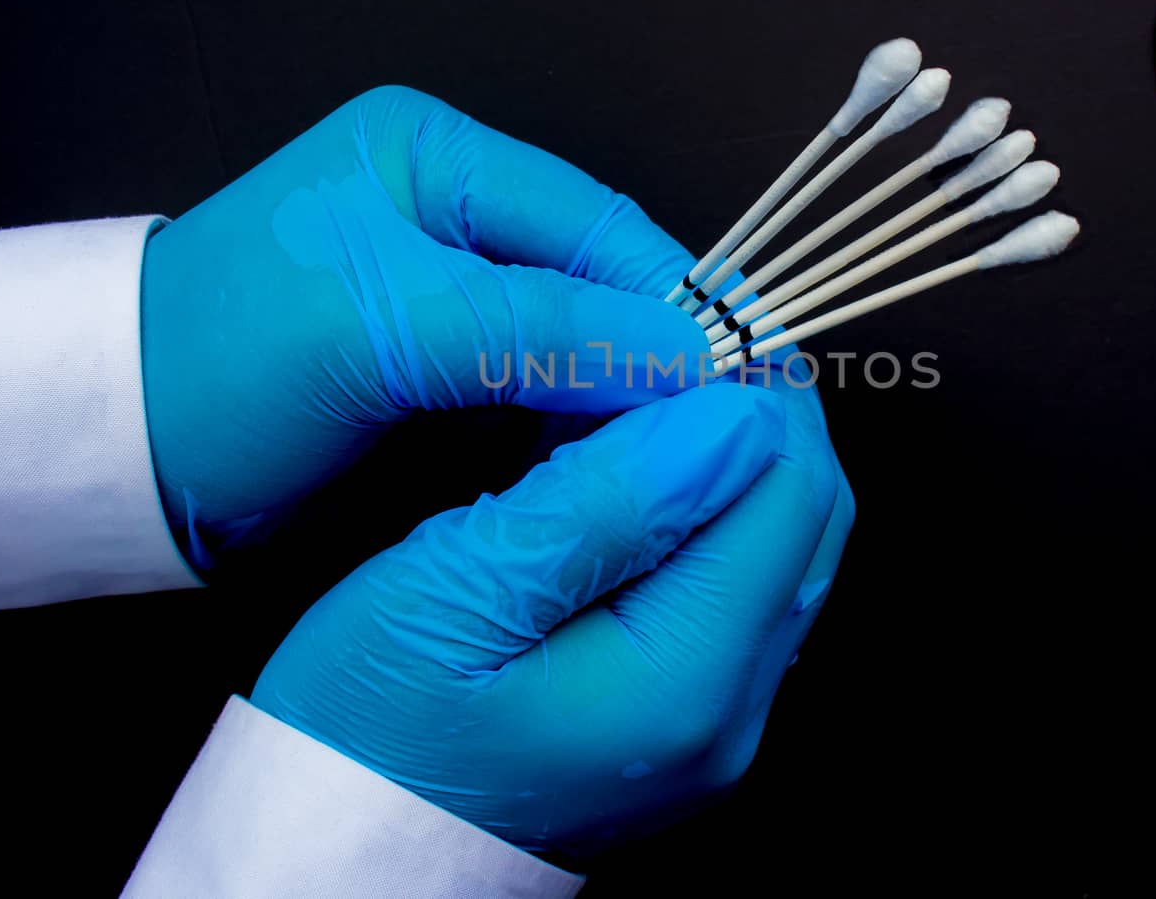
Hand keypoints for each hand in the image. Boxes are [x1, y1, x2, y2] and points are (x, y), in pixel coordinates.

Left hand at [140, 86, 709, 562]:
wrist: (120, 448)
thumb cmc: (222, 363)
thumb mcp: (384, 327)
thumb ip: (538, 329)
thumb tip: (685, 357)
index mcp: (434, 152)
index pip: (594, 220)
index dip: (671, 297)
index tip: (735, 377)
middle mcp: (449, 203)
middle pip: (596, 271)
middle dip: (655, 344)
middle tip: (721, 424)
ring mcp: (444, 280)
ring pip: (577, 327)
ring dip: (624, 385)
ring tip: (681, 447)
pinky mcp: (436, 353)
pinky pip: (539, 374)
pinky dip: (579, 414)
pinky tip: (612, 456)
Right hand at [252, 375, 854, 853]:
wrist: (348, 842)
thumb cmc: (369, 726)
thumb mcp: (455, 596)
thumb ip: (599, 504)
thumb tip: (727, 413)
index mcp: (685, 680)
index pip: (788, 493)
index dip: (758, 385)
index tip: (702, 311)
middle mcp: (731, 712)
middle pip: (807, 520)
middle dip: (767, 410)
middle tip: (696, 328)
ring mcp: (717, 723)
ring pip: (783, 551)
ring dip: (745, 455)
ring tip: (670, 380)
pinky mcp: (688, 718)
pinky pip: (742, 589)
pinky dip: (718, 511)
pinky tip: (652, 464)